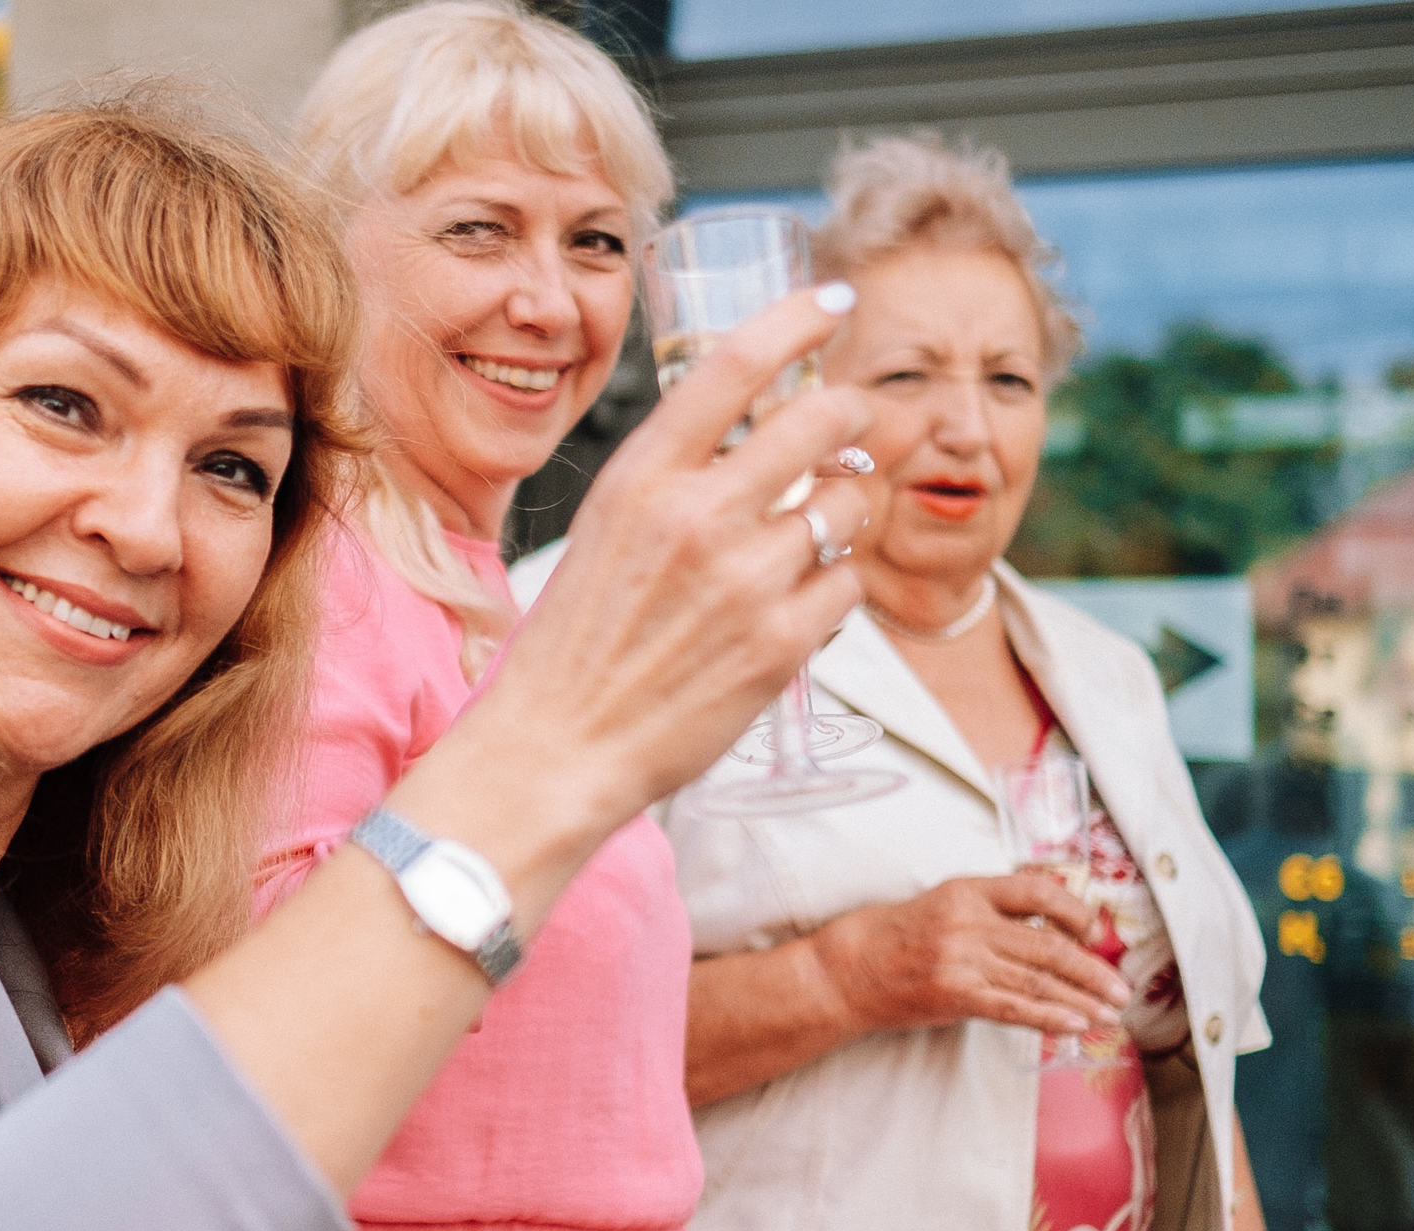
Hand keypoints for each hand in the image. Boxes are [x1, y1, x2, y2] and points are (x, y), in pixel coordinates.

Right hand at [455, 287, 873, 856]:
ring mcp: (746, 581)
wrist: (558, 746)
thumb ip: (674, 476)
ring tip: (829, 524)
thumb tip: (754, 429)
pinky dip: (839, 584)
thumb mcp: (605, 529)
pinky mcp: (781, 645)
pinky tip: (804, 599)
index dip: (800, 318)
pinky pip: (850, 582)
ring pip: (852, 501)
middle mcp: (697, 516)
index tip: (836, 301)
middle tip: (854, 429)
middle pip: (823, 420)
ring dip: (856, 504)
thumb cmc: (576, 641)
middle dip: (854, 416)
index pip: (738, 364)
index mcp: (642, 477)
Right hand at [808, 874, 1128, 1038]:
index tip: (1095, 931)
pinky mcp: (955, 995)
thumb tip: (1051, 932)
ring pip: (1038, 978)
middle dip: (1092, 969)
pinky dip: (1049, 1017)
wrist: (847, 970)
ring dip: (1081, 999)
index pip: (1037, 892)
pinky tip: (1075, 1024)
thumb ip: (991, 911)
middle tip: (1121, 989)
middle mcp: (968, 921)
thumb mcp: (944, 905)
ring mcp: (962, 959)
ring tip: (1109, 1014)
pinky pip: (1013, 1006)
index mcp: (967, 889)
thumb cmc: (896, 938)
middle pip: (1049, 943)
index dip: (1075, 910)